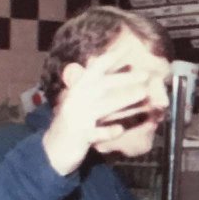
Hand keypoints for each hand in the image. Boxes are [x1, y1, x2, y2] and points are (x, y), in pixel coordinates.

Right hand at [41, 46, 155, 174]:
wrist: (52, 151)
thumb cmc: (71, 125)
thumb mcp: (81, 104)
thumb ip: (95, 89)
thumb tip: (109, 70)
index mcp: (77, 90)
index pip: (94, 70)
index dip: (110, 58)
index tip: (127, 48)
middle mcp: (76, 100)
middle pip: (102, 85)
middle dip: (124, 78)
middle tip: (146, 74)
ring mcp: (77, 119)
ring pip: (102, 106)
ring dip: (123, 99)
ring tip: (143, 94)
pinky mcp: (79, 137)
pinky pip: (95, 134)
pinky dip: (107, 131)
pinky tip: (119, 130)